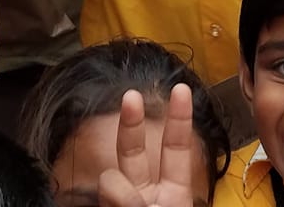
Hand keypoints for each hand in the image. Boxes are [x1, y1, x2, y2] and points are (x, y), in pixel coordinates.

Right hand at [98, 85, 195, 206]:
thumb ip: (159, 199)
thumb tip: (127, 191)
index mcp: (175, 192)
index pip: (177, 146)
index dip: (179, 118)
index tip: (181, 89)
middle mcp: (146, 193)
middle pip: (133, 148)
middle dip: (131, 121)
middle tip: (131, 96)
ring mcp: (121, 201)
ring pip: (110, 176)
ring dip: (122, 192)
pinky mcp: (103, 206)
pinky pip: (102, 192)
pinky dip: (115, 202)